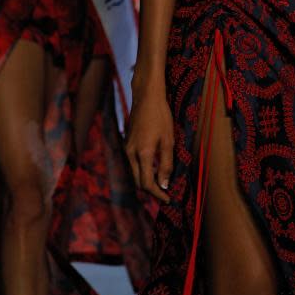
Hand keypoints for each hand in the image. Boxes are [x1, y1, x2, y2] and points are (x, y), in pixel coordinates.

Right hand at [125, 84, 173, 203]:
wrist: (146, 96)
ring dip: (146, 180)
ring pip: (134, 172)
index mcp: (142, 153)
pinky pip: (133, 162)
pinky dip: (142, 170)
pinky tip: (153, 168)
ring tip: (161, 182)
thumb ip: (166, 164)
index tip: (168, 198)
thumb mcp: (168, 140)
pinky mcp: (127, 142)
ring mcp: (127, 147)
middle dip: (151, 190)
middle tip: (165, 194)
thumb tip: (164, 185)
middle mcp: (130, 153)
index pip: (147, 183)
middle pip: (138, 181)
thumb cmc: (160, 116)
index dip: (158, 194)